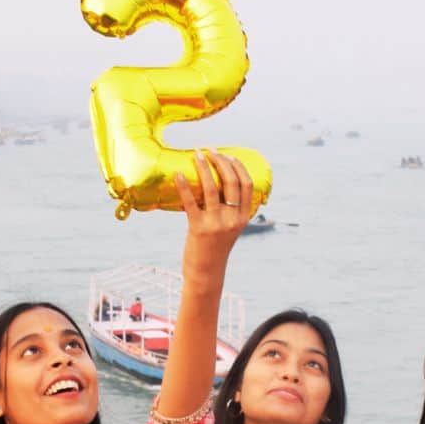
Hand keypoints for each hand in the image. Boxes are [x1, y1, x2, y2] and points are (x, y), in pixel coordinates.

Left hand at [174, 149, 251, 276]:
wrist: (206, 272)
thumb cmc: (215, 248)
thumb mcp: (230, 228)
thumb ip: (229, 210)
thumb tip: (218, 184)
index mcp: (243, 217)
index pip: (246, 185)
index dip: (238, 166)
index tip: (227, 154)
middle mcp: (232, 219)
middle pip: (231, 182)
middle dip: (221, 161)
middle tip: (209, 151)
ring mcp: (216, 224)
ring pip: (212, 188)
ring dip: (204, 168)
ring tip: (196, 154)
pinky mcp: (198, 228)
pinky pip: (190, 202)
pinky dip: (184, 186)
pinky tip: (178, 174)